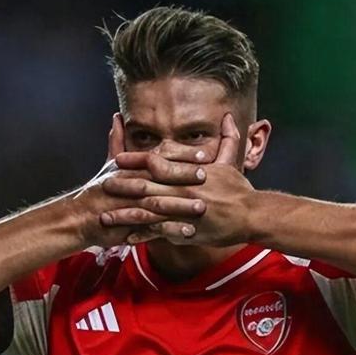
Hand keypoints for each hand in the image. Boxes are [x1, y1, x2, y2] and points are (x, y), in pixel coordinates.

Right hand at [73, 114, 207, 247]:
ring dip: (181, 205)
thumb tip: (116, 117)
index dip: (180, 157)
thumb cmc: (99, 190)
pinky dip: (171, 230)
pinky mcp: (131, 225)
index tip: (202, 156)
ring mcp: (132, 205)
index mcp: (131, 168)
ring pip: (159, 203)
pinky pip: (154, 228)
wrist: (80, 217)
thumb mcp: (109, 164)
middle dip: (184, 176)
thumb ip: (117, 141)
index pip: (159, 158)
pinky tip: (190, 232)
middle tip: (207, 176)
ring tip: (202, 207)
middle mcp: (132, 184)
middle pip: (160, 178)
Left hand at [101, 113, 255, 245]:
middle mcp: (183, 191)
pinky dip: (143, 236)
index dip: (135, 160)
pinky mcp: (186, 231)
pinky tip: (127, 238)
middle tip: (103, 185)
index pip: (156, 161)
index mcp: (189, 173)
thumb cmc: (239, 190)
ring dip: (125, 214)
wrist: (252, 216)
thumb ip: (227, 138)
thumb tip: (227, 116)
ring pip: (148, 213)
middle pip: (146, 186)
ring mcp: (183, 213)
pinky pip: (160, 234)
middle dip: (122, 186)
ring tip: (105, 216)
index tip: (117, 159)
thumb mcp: (231, 162)